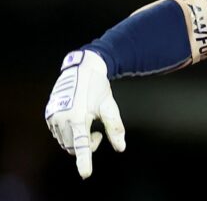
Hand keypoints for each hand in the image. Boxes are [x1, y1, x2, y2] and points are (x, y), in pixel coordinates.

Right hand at [44, 50, 125, 178]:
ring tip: (89, 124)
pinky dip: (68, 134)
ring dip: (77, 140)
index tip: (86, 174)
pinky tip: (77, 121)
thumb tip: (121, 147)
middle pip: (73, 146)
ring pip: (64, 142)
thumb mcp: (109, 106)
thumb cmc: (97, 87)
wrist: (81, 69)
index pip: (81, 145)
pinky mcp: (48, 114)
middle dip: (86, 145)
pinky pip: (57, 134)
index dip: (84, 161)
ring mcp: (53, 117)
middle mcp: (62, 119)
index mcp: (78, 117)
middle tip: (99, 134)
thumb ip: (115, 128)